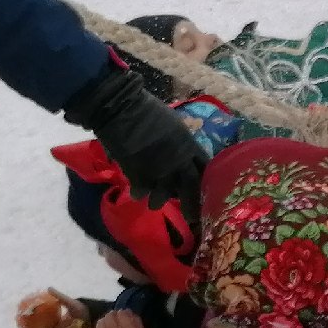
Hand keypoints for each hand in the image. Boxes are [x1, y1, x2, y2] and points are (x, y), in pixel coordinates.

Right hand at [15, 289, 91, 327]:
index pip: (43, 309)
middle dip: (27, 318)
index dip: (33, 307)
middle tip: (18, 315)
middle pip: (37, 319)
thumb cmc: (83, 315)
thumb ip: (61, 297)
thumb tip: (48, 288)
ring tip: (19, 326)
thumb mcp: (72, 304)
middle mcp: (53, 321)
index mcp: (57, 312)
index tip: (24, 304)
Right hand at [64, 64, 204, 218]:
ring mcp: (159, 170)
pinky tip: (136, 193)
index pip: (205, 168)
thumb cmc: (147, 111)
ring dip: (160, 200)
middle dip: (192, 204)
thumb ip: (181, 143)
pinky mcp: (138, 175)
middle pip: (191, 187)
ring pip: (165, 195)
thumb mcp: (174, 125)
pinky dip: (138, 193)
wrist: (121, 109)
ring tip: (155, 203)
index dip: (206, 180)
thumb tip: (183, 154)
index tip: (205, 189)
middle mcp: (178, 161)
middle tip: (191, 217)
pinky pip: (141, 192)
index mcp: (189, 145)